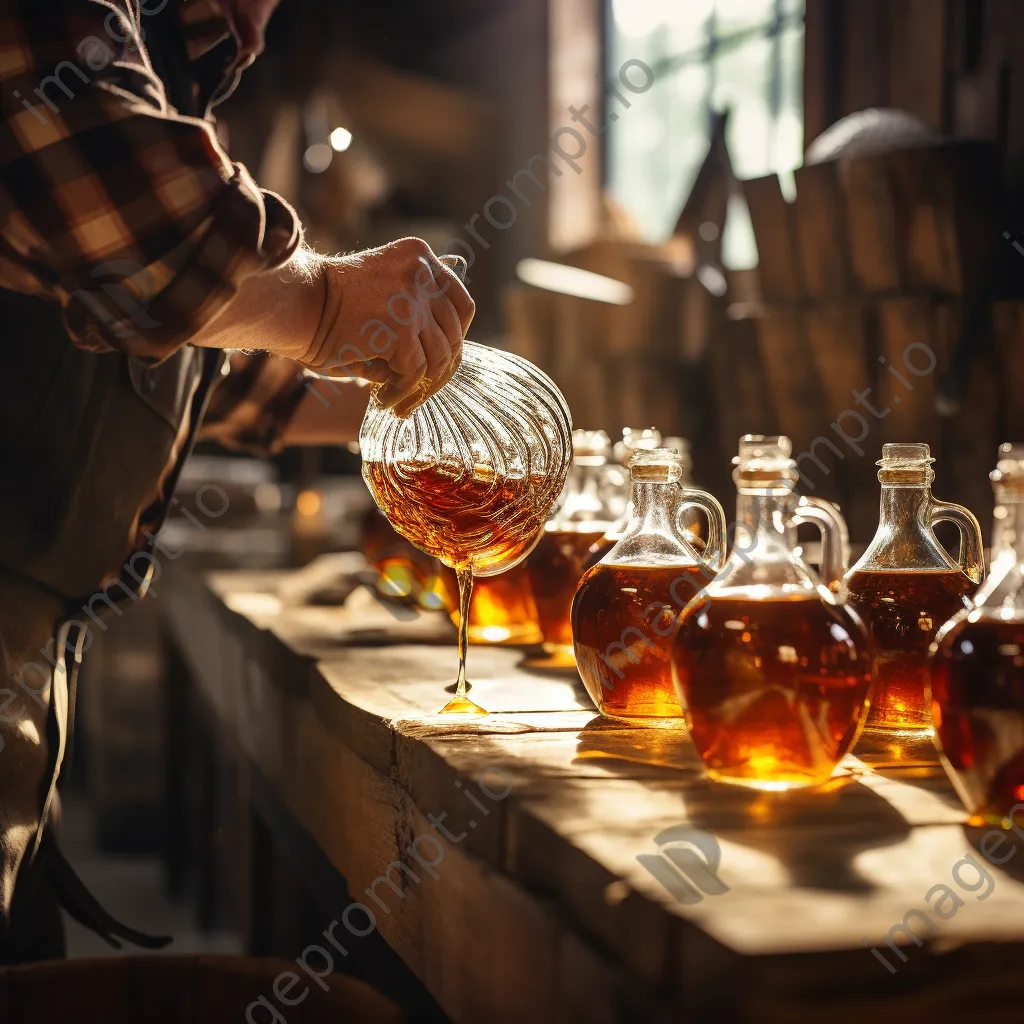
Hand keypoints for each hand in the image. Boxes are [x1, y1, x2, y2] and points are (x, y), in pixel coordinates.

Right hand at [298, 238, 474, 416]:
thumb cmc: (332, 308)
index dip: (455, 340)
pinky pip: (416, 371)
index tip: (439, 361)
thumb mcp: (384, 293)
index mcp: (421, 257)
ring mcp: (412, 300)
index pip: (461, 306)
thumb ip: (417, 309)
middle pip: (453, 335)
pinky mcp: (399, 328)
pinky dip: (403, 391)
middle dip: (439, 371)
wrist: (295, 306)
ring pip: (439, 358)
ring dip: (420, 386)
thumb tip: (448, 358)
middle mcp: (422, 272)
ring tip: (398, 400)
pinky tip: (384, 398)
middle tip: (419, 391)